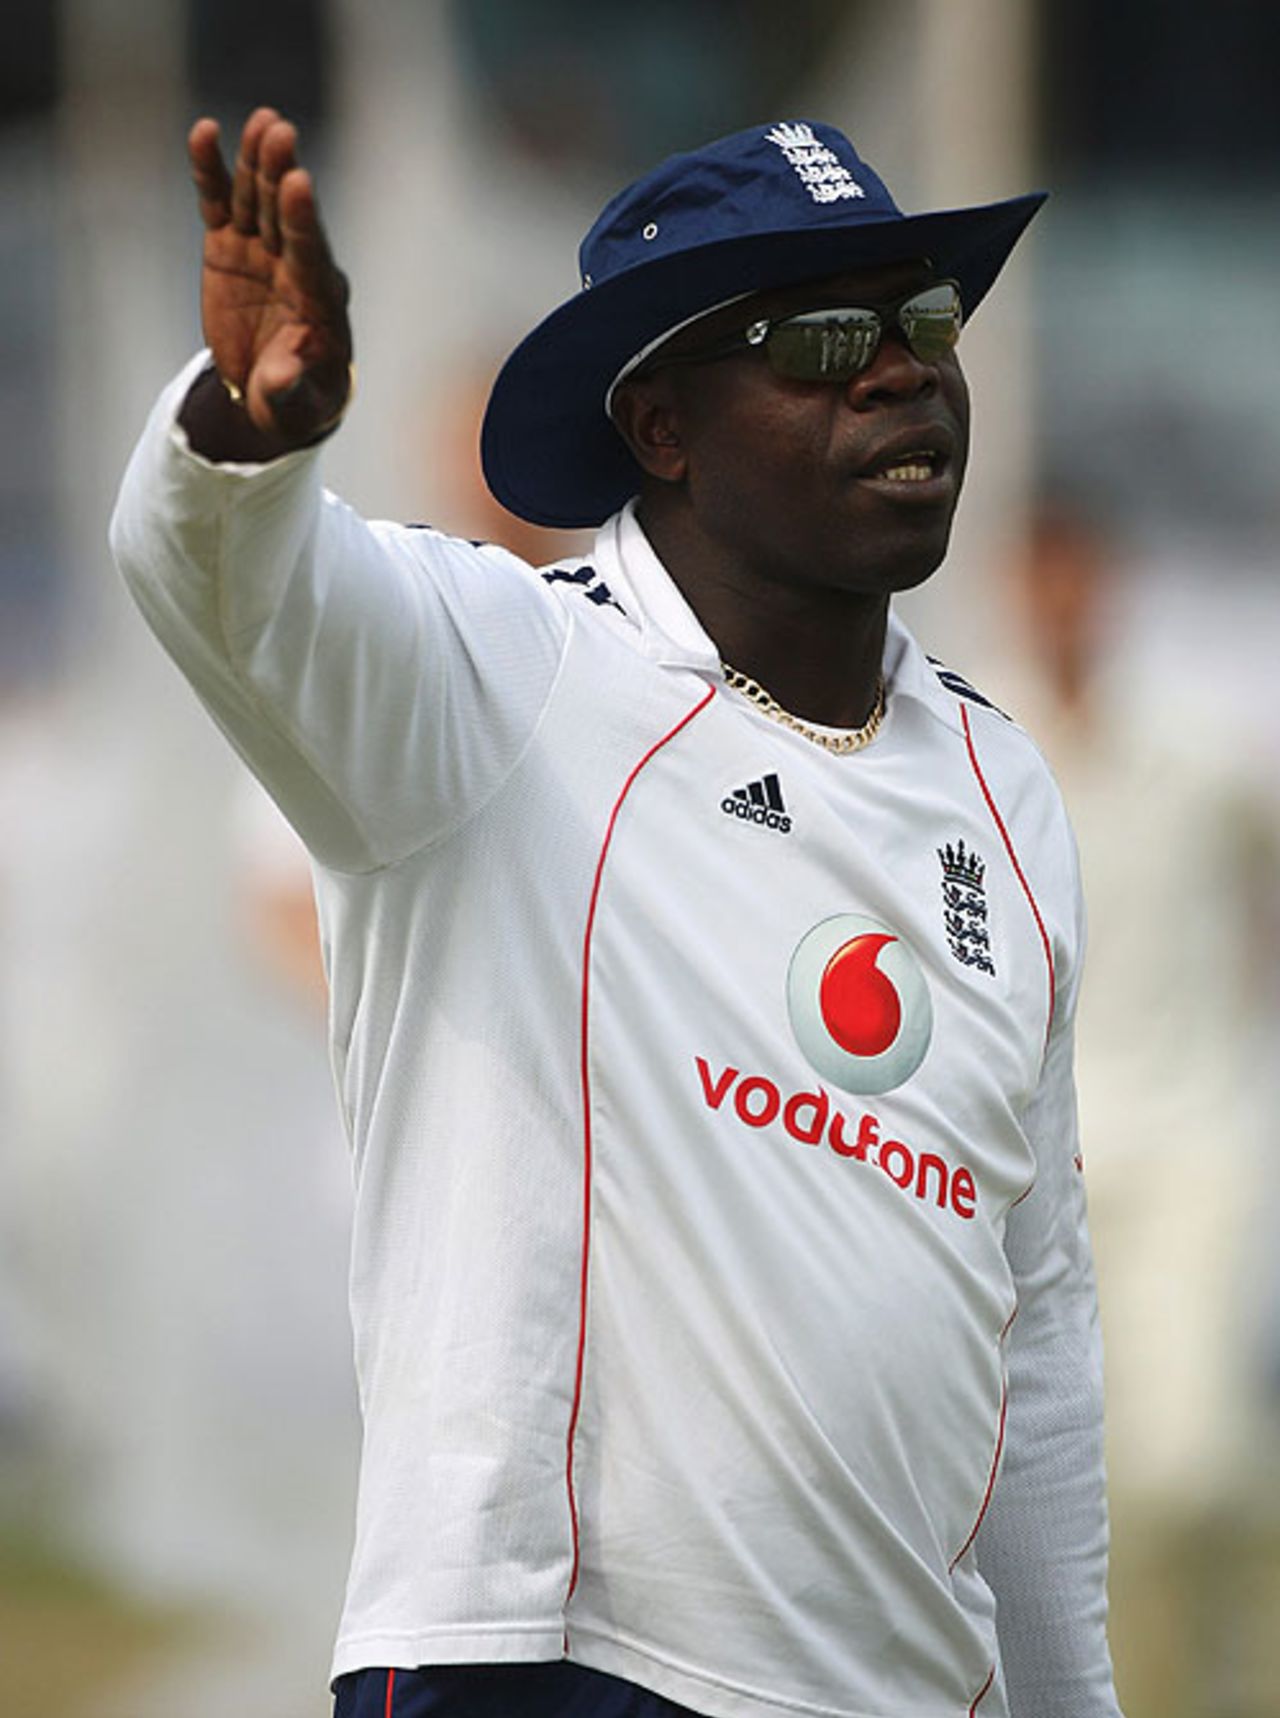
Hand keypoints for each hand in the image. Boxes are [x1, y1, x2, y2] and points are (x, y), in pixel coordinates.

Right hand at [187, 107, 351, 448]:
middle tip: (281, 134)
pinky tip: (205, 133)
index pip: (312, 255)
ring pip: (259, 199)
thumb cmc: (298, 403)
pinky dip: (212, 172)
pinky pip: (219, 204)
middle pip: (288, 215)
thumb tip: (285, 371)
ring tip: (261, 120)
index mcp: (321, 302)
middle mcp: (295, 266)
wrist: (275, 396)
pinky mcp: (229, 246)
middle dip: (283, 176)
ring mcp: (262, 251)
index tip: (299, 184)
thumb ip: (290, 385)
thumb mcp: (296, 405)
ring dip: (257, 161)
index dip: (304, 221)